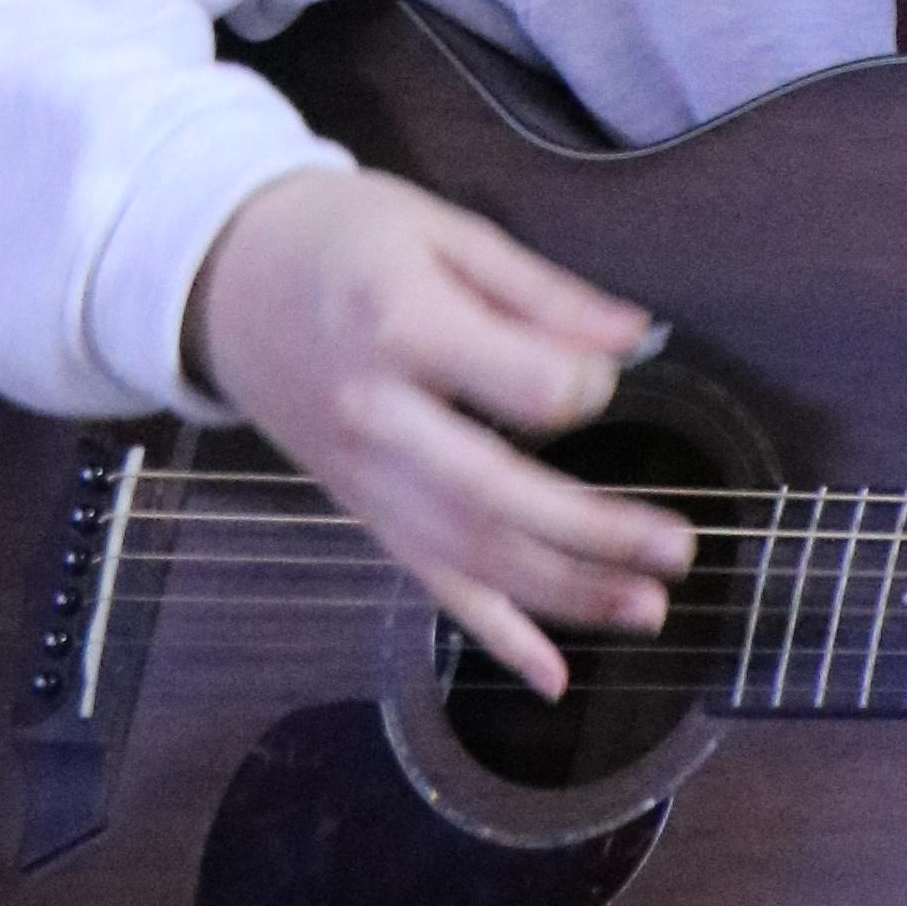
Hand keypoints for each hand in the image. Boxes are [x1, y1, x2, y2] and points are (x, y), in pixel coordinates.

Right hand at [183, 165, 695, 702]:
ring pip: (470, 555)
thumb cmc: (342, 238)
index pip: (519, 386)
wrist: (227, 277)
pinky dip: (494, 634)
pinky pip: (430, 582)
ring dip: (564, 593)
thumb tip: (634, 337)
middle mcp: (378, 418)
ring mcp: (365, 478)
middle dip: (594, 533)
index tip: (611, 374)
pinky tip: (553, 675)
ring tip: (648, 609)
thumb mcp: (441, 230)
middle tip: (679, 550)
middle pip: (496, 496)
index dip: (582, 387)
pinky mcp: (361, 510)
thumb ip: (539, 291)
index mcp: (402, 328)